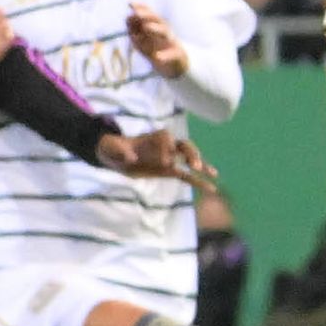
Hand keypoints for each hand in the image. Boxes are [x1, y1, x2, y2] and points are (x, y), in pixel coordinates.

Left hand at [94, 129, 215, 187]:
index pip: (167, 138)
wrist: (114, 156)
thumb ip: (121, 151)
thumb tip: (132, 158)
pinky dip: (198, 181)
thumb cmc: (113, 148)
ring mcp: (169, 158)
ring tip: (214, 174)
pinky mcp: (168, 171)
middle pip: (184, 146)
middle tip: (194, 166)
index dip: (167, 148)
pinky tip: (211, 188)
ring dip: (200, 166)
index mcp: (154, 136)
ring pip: (189, 159)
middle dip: (191, 154)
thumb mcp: (112, 148)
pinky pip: (185, 176)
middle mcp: (165, 145)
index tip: (164, 161)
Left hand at [125, 4, 188, 77]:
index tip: (130, 3)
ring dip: (155, 29)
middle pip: (158, 20)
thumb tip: (128, 17)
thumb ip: (134, 30)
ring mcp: (172, 42)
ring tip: (146, 27)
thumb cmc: (156, 50)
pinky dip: (165, 56)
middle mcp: (165, 31)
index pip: (149, 14)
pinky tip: (157, 57)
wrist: (174, 66)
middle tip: (136, 13)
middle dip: (147, 15)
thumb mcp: (142, 41)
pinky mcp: (178, 55)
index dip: (141, 8)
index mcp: (157, 26)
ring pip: (165, 33)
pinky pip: (171, 55)